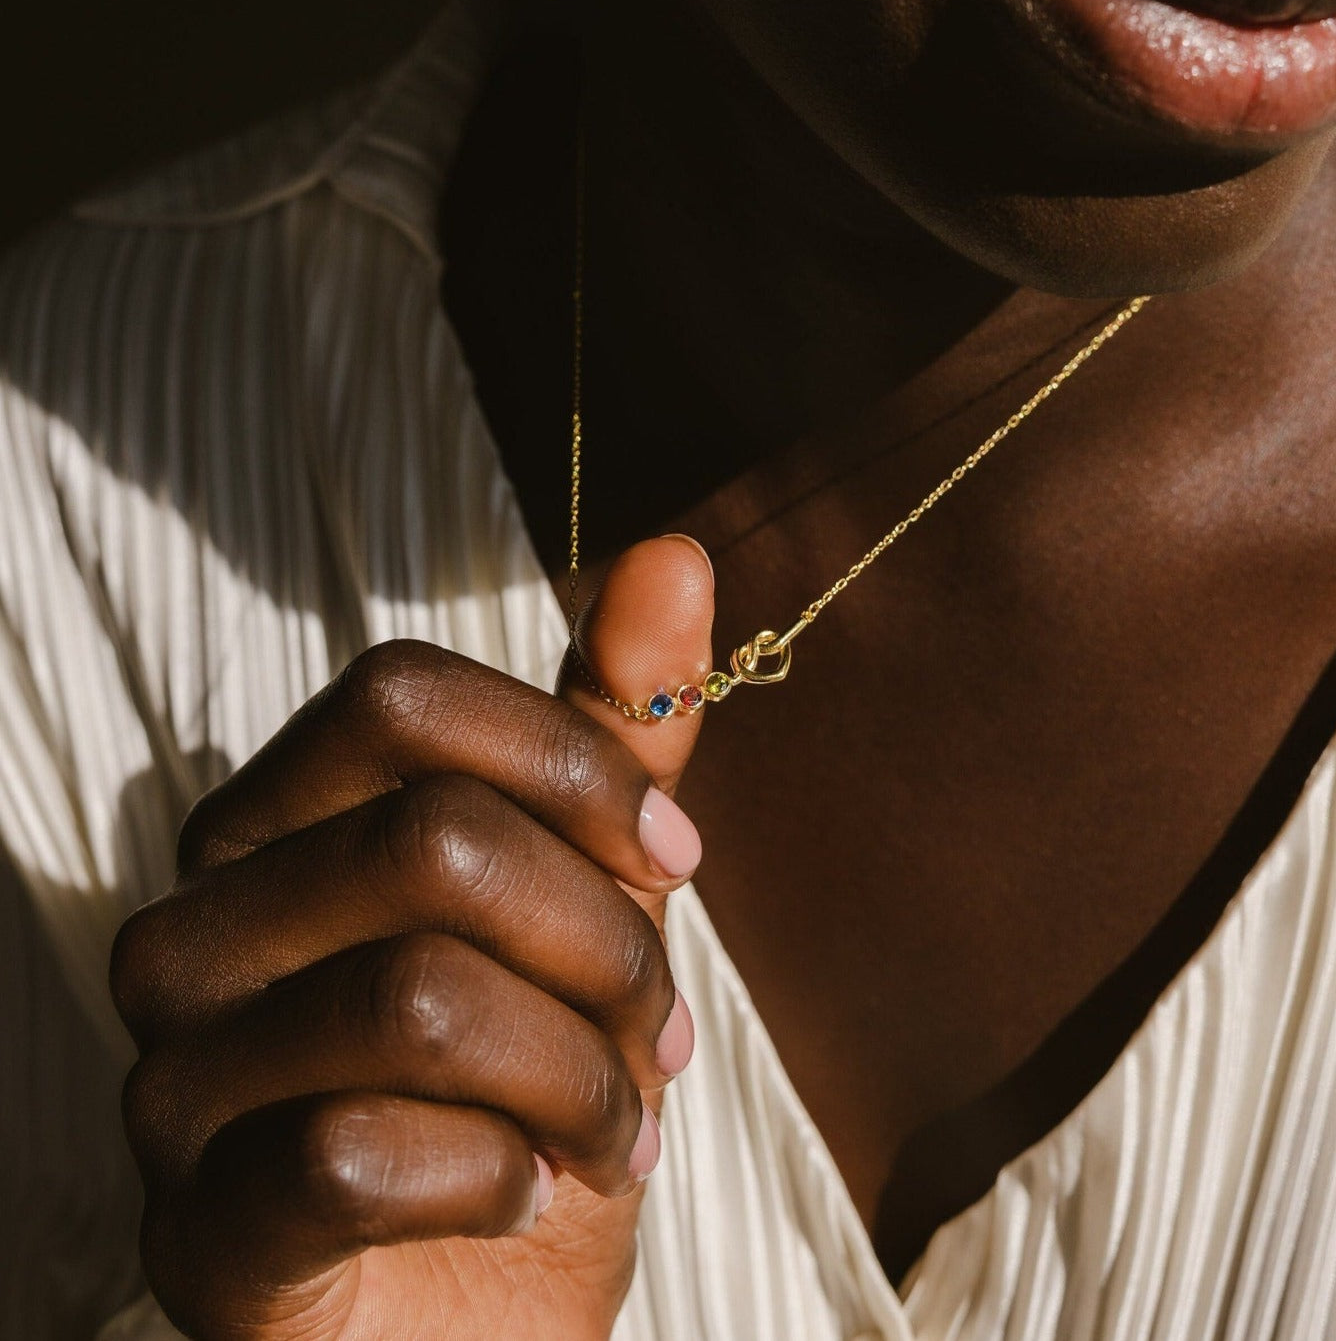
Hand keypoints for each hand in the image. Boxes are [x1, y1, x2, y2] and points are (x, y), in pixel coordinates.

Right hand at [109, 535, 715, 1340]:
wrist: (484, 1308)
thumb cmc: (526, 1078)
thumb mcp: (591, 890)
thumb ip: (614, 732)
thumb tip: (673, 552)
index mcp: (278, 825)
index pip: (402, 698)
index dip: (575, 765)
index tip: (678, 850)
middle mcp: (196, 929)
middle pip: (432, 840)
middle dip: (603, 941)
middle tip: (656, 1027)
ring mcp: (176, 1082)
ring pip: (416, 994)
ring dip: (575, 1070)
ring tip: (612, 1120)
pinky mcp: (196, 1232)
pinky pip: (354, 1154)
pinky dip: (497, 1174)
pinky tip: (517, 1190)